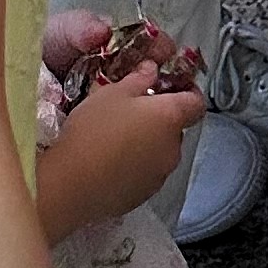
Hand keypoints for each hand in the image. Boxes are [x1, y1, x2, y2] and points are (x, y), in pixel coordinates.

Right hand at [36, 69, 206, 241]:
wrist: (71, 183)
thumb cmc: (94, 129)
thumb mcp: (113, 93)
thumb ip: (139, 79)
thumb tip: (152, 70)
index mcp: (170, 118)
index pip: (197, 103)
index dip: (189, 93)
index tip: (172, 88)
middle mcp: (173, 148)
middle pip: (176, 130)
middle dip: (160, 121)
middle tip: (133, 114)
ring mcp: (159, 176)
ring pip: (161, 154)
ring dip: (149, 145)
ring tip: (119, 142)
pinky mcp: (142, 197)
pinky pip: (146, 175)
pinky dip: (136, 168)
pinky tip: (111, 166)